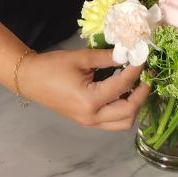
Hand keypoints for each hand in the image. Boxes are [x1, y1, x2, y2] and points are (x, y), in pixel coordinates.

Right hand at [16, 48, 149, 130]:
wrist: (30, 79)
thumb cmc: (52, 66)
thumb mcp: (81, 58)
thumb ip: (107, 57)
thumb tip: (129, 53)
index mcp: (90, 100)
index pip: (123, 86)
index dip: (136, 70)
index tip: (143, 57)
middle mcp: (92, 117)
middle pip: (129, 112)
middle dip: (142, 94)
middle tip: (147, 76)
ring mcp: (89, 122)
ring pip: (123, 123)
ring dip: (134, 106)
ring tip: (136, 85)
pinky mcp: (87, 121)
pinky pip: (112, 122)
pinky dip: (123, 109)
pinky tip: (123, 92)